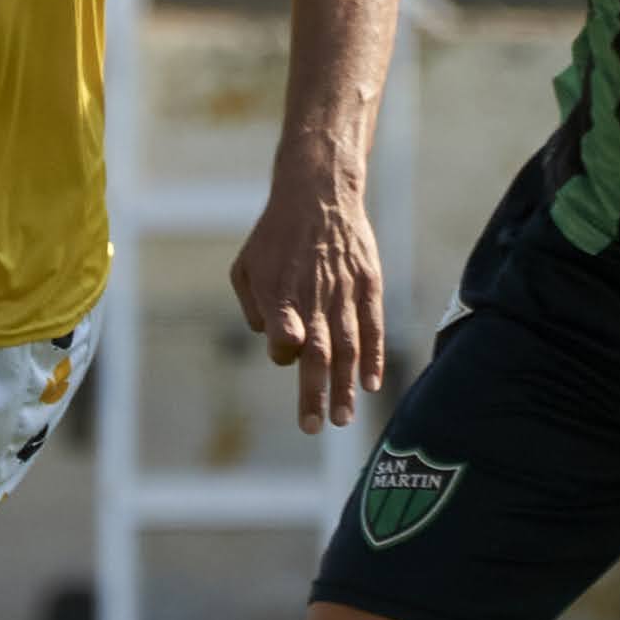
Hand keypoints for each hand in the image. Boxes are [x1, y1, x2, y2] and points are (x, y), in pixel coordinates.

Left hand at [231, 144, 385, 434]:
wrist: (319, 192)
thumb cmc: (276, 235)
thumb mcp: (246, 265)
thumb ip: (252, 306)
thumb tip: (272, 340)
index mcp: (280, 293)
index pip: (282, 340)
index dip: (284, 353)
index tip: (286, 354)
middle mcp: (313, 297)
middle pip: (315, 354)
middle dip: (314, 394)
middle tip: (314, 426)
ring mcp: (344, 292)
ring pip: (347, 348)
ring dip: (345, 387)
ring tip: (343, 418)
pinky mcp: (368, 284)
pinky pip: (373, 328)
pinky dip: (373, 358)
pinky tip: (371, 385)